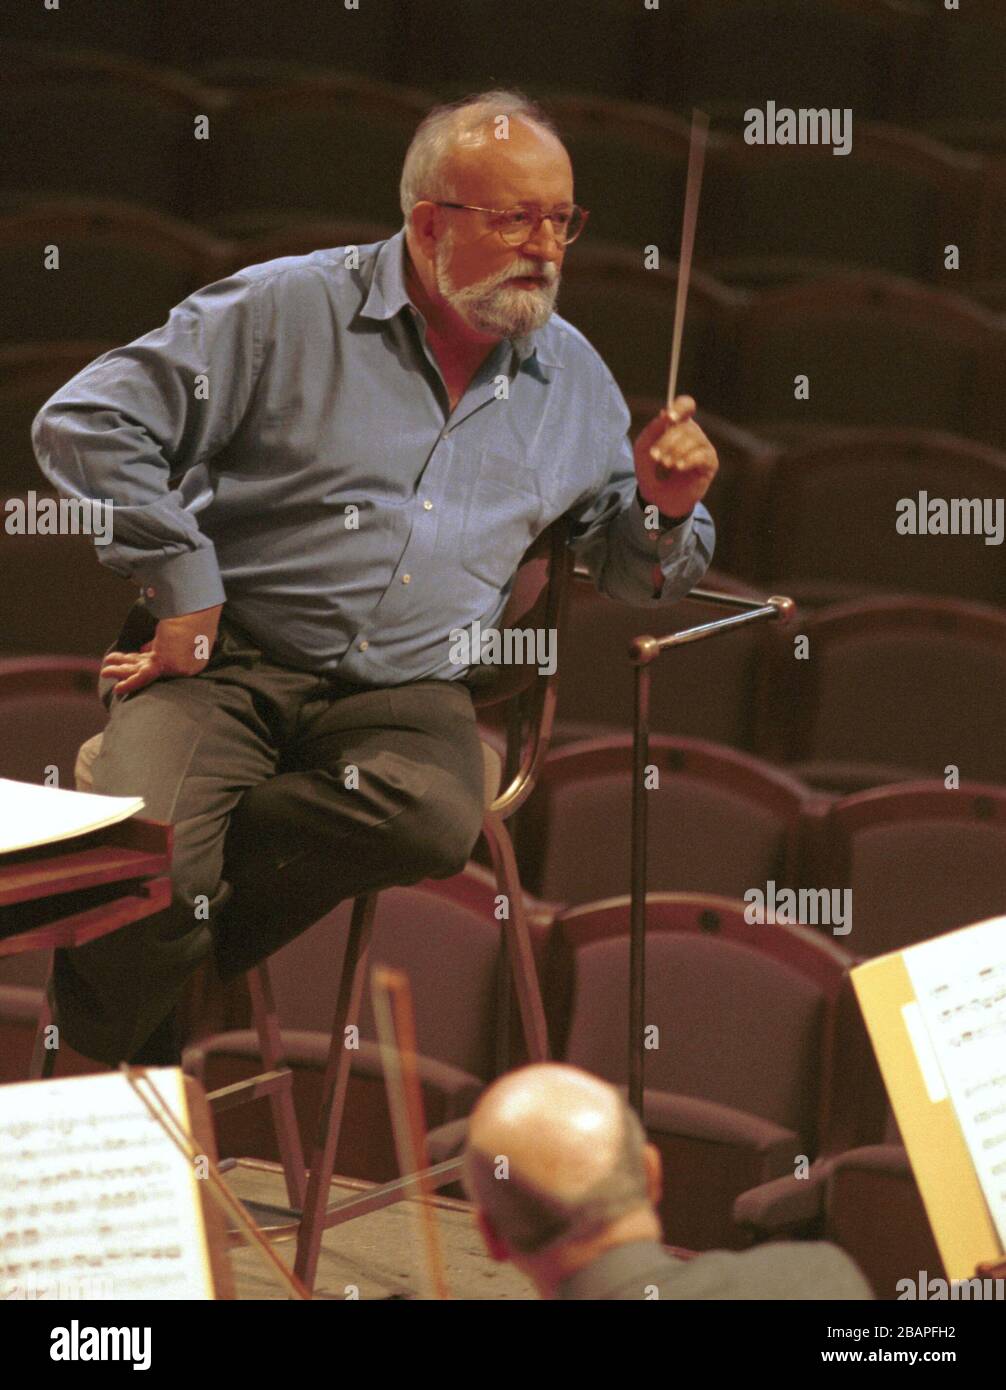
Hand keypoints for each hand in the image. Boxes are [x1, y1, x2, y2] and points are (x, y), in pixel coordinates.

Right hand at [101, 604, 223, 695]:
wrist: (198, 606)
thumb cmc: (192, 612)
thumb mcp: (177, 630)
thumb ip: (161, 642)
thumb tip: (144, 649)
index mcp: (192, 657)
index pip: (164, 661)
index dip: (146, 657)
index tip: (139, 650)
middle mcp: (185, 667)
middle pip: (151, 668)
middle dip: (129, 668)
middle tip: (112, 669)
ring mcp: (176, 667)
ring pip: (142, 671)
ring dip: (122, 672)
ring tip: (105, 672)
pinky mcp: (166, 663)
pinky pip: (144, 676)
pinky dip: (129, 683)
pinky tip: (117, 689)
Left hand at [634, 395, 717, 519]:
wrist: (657, 498)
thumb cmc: (651, 470)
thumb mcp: (643, 448)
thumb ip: (653, 429)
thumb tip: (665, 413)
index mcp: (678, 425)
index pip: (686, 405)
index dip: (680, 407)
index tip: (669, 417)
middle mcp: (693, 433)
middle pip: (685, 426)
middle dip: (668, 441)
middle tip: (655, 456)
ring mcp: (703, 447)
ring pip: (694, 440)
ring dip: (676, 451)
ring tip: (665, 464)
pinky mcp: (710, 464)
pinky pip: (703, 455)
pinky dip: (689, 460)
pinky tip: (679, 467)